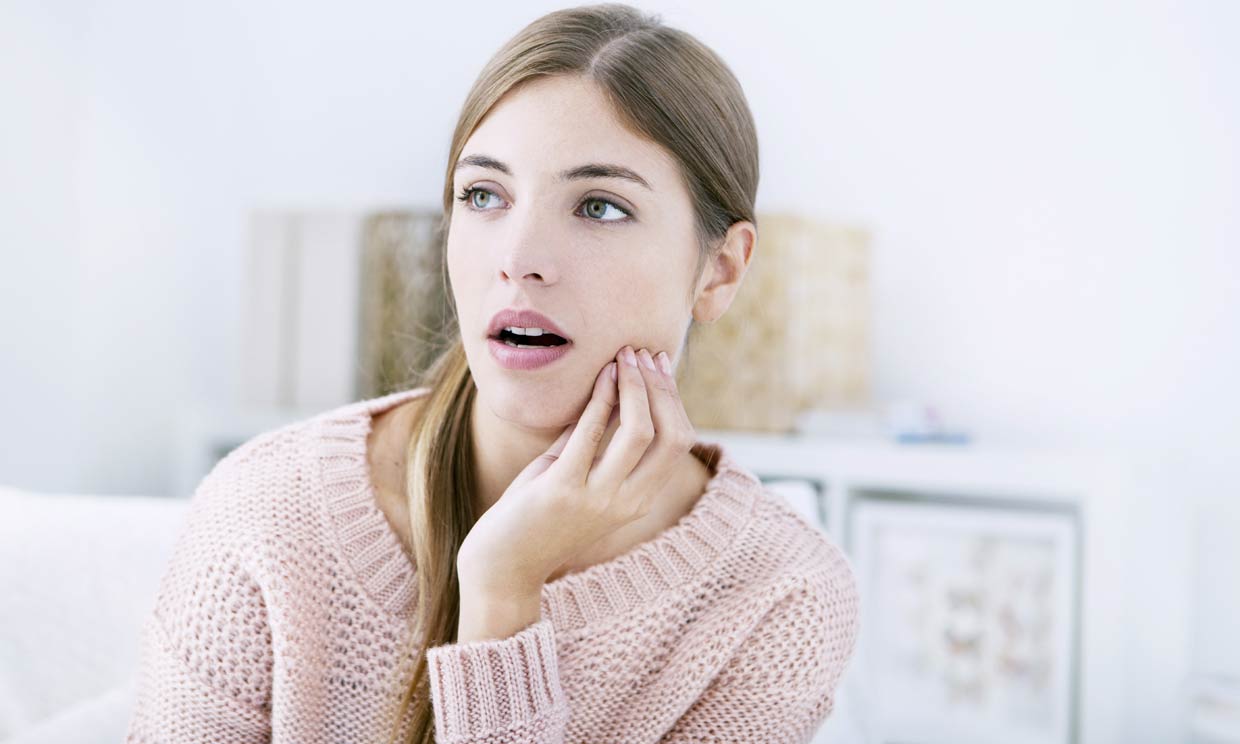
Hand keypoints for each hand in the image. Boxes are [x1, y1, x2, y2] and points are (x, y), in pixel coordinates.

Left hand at [455, 345, 695, 598]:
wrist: (502, 566)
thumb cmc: (537, 515)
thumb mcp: (574, 474)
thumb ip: (594, 439)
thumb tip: (609, 384)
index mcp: (638, 500)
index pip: (677, 442)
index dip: (673, 398)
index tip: (658, 363)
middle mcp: (626, 502)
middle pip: (670, 436)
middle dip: (662, 387)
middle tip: (644, 353)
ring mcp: (597, 498)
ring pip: (640, 432)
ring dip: (636, 386)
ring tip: (624, 356)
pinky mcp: (562, 490)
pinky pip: (590, 434)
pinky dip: (601, 398)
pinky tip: (601, 374)